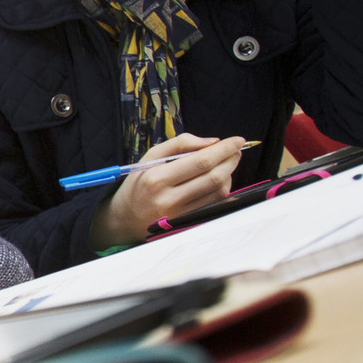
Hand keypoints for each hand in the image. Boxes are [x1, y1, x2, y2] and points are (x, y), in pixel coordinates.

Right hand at [90, 133, 245, 247]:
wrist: (125, 219)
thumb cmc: (139, 183)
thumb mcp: (150, 157)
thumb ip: (180, 144)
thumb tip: (212, 142)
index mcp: (156, 179)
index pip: (200, 161)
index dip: (223, 149)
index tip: (237, 140)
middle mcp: (169, 199)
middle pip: (214, 176)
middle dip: (231, 159)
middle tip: (237, 149)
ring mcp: (180, 214)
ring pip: (218, 191)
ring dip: (229, 173)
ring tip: (226, 162)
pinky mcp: (187, 223)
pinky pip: (214, 203)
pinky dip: (222, 188)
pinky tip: (219, 178)